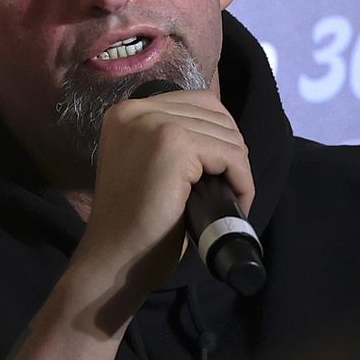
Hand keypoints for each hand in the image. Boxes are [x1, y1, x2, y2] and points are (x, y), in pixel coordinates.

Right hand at [66, 88, 252, 329]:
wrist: (116, 258)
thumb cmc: (136, 222)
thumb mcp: (150, 167)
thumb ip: (173, 143)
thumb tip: (224, 136)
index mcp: (128, 112)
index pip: (197, 101)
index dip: (220, 134)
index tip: (222, 170)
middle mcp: (136, 109)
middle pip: (215, 114)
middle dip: (232, 152)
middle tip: (229, 189)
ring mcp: (153, 124)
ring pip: (226, 135)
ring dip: (239, 169)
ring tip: (232, 199)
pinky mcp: (173, 145)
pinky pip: (231, 155)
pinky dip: (243, 180)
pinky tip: (237, 202)